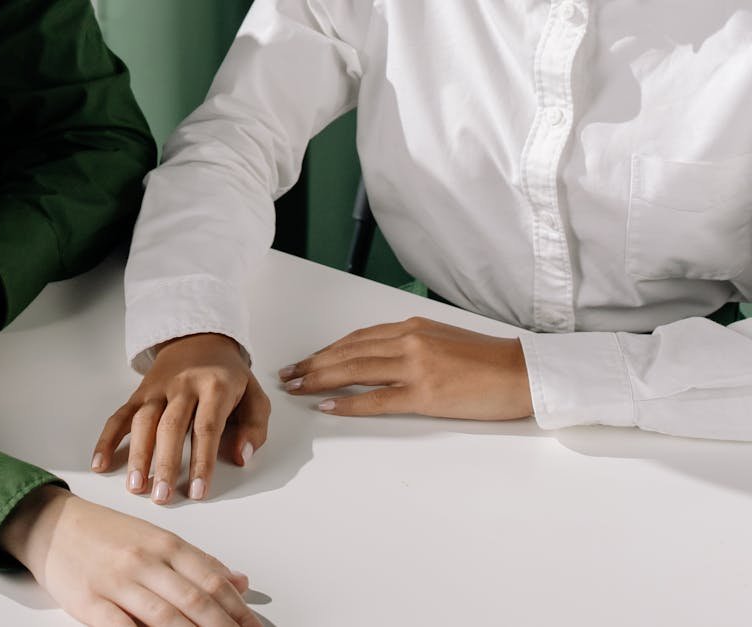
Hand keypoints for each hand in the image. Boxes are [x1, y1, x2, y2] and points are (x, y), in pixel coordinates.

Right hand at [0, 486, 261, 626]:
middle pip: (195, 601)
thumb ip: (198, 561)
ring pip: (167, 618)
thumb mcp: (155, 537)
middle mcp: (145, 561)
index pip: (212, 580)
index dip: (238, 608)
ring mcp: (118, 583)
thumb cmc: (105, 533)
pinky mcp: (90, 603)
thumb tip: (240, 581)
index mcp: (165, 543)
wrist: (52, 525)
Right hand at [93, 334, 269, 504]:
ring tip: (135, 486)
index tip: (197, 491)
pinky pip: (120, 415)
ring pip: (143, 421)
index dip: (201, 461)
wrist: (200, 339)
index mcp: (215, 386)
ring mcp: (158, 388)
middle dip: (165, 464)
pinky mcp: (139, 392)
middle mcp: (183, 385)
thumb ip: (255, 427)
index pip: (206, 428)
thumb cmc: (229, 377)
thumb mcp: (255, 395)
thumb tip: (240, 457)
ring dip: (137, 455)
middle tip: (161, 496)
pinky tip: (99, 462)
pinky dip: (107, 439)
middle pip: (171, 427)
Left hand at [278, 317, 532, 419]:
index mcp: (414, 327)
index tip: (306, 360)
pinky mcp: (425, 394)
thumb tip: (382, 355)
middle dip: (313, 364)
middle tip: (288, 375)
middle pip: (348, 352)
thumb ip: (413, 344)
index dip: (327, 350)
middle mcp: (410, 341)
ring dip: (320, 379)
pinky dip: (349, 402)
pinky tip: (328, 406)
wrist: (525, 373)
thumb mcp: (445, 340)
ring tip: (297, 389)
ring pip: (355, 370)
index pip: (357, 338)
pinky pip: (377, 399)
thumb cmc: (489, 361)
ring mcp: (416, 367)